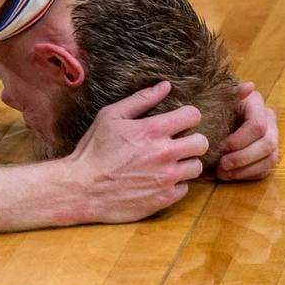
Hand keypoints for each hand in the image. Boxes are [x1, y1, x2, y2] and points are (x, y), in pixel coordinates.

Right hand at [67, 81, 208, 222]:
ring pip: (196, 167)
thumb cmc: (94, 150)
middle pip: (201, 143)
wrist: (82, 189)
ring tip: (168, 164)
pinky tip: (158, 181)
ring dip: (185, 164)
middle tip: (178, 144)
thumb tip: (166, 86)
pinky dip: (175, 185)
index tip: (180, 122)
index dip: (188, 117)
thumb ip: (141, 100)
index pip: (193, 116)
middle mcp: (165, 153)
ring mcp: (166, 178)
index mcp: (153, 129)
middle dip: (192, 141)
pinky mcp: (164, 199)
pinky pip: (185, 189)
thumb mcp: (111, 116)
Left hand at [213, 82, 279, 180]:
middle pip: (267, 144)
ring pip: (270, 159)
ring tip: (223, 173)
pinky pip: (266, 169)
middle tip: (222, 165)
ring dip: (246, 169)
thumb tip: (249, 86)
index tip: (221, 147)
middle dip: (243, 157)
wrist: (216, 114)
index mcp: (257, 105)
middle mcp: (270, 121)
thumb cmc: (214, 105)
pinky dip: (248, 175)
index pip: (257, 126)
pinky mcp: (269, 154)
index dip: (240, 140)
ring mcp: (273, 139)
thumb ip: (230, 92)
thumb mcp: (218, 97)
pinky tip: (230, 175)